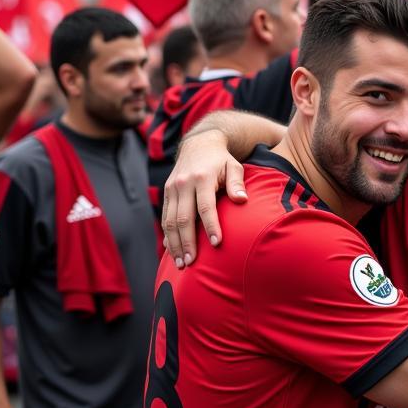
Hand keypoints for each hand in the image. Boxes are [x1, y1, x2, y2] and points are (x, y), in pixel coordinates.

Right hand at [162, 128, 246, 265]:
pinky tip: (171, 251)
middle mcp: (183, 184)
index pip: (205, 206)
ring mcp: (172, 188)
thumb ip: (237, 183)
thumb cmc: (222, 160)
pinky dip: (167, 235)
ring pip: (169, 221)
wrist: (199, 144)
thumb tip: (242, 199)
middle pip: (183, 218)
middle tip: (191, 263)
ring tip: (180, 263)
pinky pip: (164, 217)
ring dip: (174, 244)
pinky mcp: (166, 193)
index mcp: (202, 178)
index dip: (210, 226)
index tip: (215, 244)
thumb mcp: (234, 166)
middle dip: (186, 242)